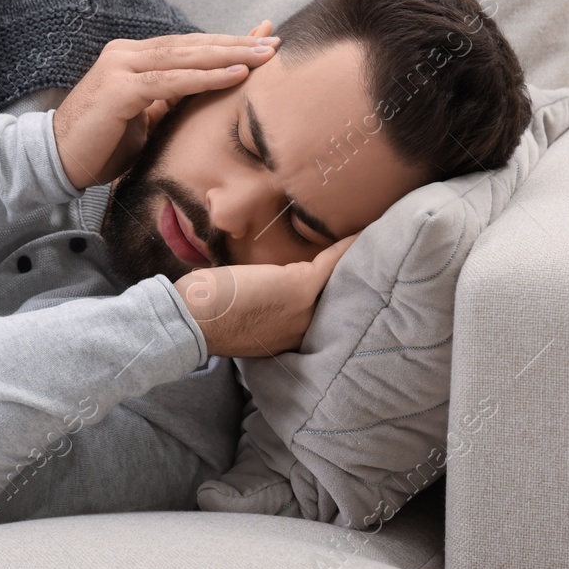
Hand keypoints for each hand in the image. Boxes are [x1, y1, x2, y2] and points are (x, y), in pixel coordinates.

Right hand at [52, 22, 278, 189]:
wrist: (55, 160)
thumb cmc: (100, 145)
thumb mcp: (143, 118)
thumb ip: (168, 101)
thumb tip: (204, 93)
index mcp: (132, 57)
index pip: (186, 45)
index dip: (224, 42)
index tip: (260, 38)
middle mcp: (126, 53)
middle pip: (191, 44)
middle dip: (235, 42)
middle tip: (272, 40)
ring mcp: (121, 67)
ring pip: (185, 56)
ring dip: (229, 55)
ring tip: (264, 54)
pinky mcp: (119, 88)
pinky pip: (172, 81)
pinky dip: (206, 77)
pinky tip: (235, 75)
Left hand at [172, 234, 358, 357]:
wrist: (190, 320)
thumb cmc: (206, 313)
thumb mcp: (246, 317)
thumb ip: (268, 308)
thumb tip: (268, 288)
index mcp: (292, 337)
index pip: (325, 311)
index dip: (339, 290)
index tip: (354, 272)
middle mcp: (305, 330)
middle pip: (340, 297)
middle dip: (358, 276)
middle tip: (378, 253)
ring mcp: (305, 310)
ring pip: (340, 280)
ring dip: (359, 258)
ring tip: (376, 240)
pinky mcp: (299, 288)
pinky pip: (332, 262)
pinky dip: (349, 245)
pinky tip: (365, 231)